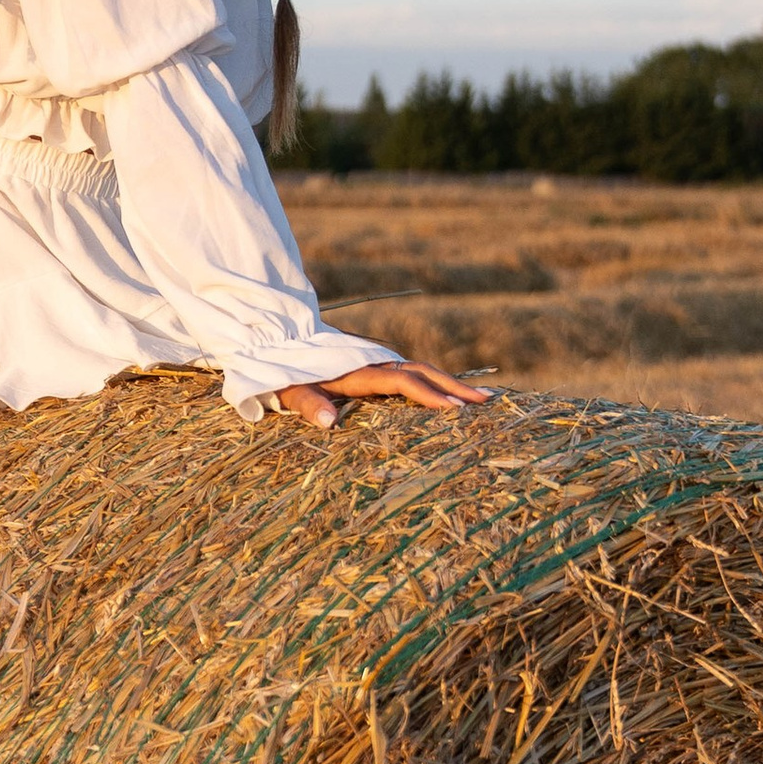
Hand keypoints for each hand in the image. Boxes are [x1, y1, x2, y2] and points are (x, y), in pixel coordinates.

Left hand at [266, 360, 492, 434]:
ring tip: (484, 399)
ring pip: (422, 370)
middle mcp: (373, 363)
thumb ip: (307, 404)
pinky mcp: (375, 366)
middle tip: (489, 402)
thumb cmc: (281, 371)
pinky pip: (412, 373)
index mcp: (357, 370)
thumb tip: (330, 423)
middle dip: (455, 387)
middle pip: (422, 371)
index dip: (428, 395)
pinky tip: (453, 396)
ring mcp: (377, 362)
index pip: (401, 381)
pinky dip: (437, 382)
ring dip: (452, 383)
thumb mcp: (288, 388)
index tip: (456, 409)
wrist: (272, 340)